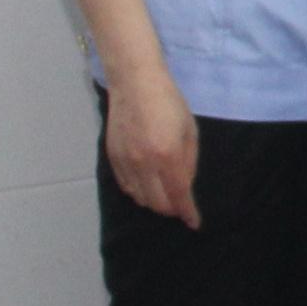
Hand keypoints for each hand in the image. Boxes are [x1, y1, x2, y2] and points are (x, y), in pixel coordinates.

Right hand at [104, 71, 203, 226]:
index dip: (188, 213)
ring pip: (140, 198)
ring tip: (163, 193)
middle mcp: (144, 164)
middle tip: (180, 205)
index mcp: (168, 156)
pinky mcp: (112, 157)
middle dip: (172, 209)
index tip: (194, 222)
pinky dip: (137, 191)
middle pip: (158, 204)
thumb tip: (185, 187)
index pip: (179, 196)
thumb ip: (188, 162)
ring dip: (154, 201)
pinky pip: (125, 187)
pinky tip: (146, 184)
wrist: (135, 83)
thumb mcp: (189, 131)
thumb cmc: (169, 102)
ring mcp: (126, 162)